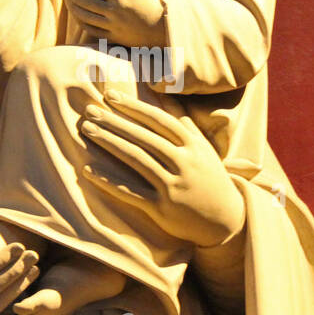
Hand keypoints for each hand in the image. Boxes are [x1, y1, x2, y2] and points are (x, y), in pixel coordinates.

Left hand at [69, 0, 166, 47]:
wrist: (158, 25)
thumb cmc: (145, 0)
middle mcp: (114, 11)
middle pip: (88, 3)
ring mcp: (113, 25)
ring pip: (88, 18)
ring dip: (77, 11)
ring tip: (72, 6)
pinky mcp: (114, 37)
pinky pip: (94, 31)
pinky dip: (84, 25)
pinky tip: (80, 20)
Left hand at [78, 90, 244, 247]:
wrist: (226, 219)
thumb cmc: (210, 178)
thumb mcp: (203, 148)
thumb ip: (183, 123)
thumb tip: (165, 98)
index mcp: (193, 145)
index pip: (158, 120)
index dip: (133, 106)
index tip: (109, 95)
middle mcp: (184, 162)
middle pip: (143, 137)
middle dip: (114, 121)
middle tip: (89, 110)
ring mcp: (173, 186)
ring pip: (136, 159)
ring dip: (108, 142)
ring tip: (87, 130)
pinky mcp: (162, 208)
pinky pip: (130, 192)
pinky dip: (108, 181)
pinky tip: (88, 170)